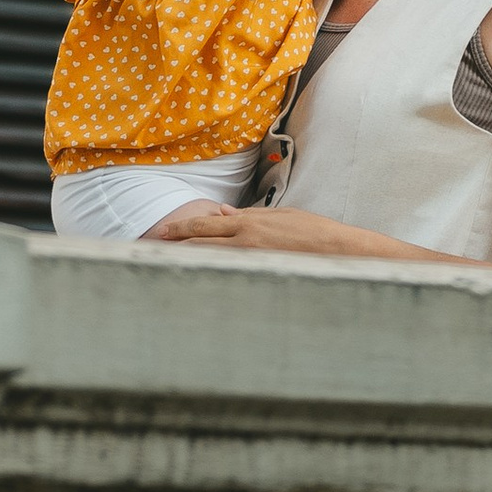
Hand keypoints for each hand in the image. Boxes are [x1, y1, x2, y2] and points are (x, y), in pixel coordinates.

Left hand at [145, 202, 360, 256]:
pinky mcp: (259, 273)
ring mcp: (251, 259)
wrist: (337, 250)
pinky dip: (210, 273)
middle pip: (201, 241)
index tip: (164, 232)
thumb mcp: (279, 216)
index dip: (182, 228)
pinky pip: (228, 274)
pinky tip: (196, 279)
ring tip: (164, 263)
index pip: (205, 224)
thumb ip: (247, 215)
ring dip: (188, 260)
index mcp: (248, 222)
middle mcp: (245, 240)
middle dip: (176, 243)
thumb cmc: (312, 230)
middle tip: (154, 246)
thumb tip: (220, 212)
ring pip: (210, 258)